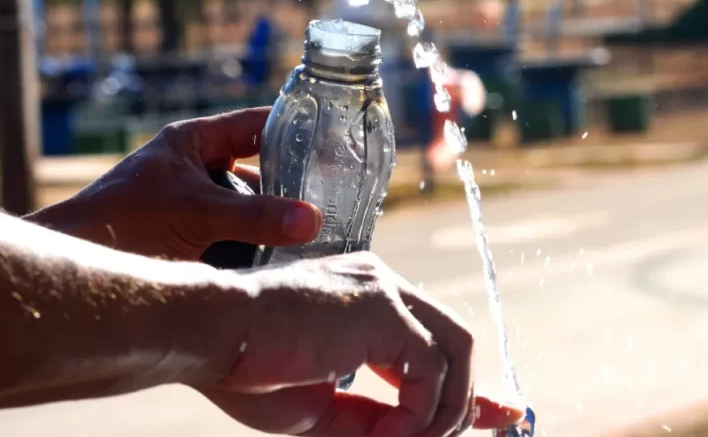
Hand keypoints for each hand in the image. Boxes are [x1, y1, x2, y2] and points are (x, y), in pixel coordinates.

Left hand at [26, 108, 321, 260]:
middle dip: (292, 187)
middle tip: (333, 198)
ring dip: (277, 222)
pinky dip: (262, 248)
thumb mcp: (195, 212)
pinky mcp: (197, 241)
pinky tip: (290, 259)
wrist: (81, 268)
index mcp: (194, 143)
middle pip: (260, 172)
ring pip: (252, 208)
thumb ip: (255, 216)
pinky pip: (241, 238)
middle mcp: (199, 171)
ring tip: (319, 233)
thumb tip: (312, 221)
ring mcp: (199, 207)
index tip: (332, 140)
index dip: (292, 128)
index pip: (255, 125)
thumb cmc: (123, 222)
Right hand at [202, 251, 524, 436]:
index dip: (466, 383)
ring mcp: (385, 294)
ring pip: (455, 352)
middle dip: (467, 398)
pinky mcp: (383, 310)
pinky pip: (430, 369)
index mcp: (367, 301)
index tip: (496, 412)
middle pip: (456, 341)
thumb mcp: (323, 408)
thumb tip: (421, 435)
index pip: (435, 339)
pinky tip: (389, 435)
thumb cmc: (248, 369)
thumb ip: (376, 418)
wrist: (207, 334)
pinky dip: (421, 412)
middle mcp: (383, 287)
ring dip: (442, 412)